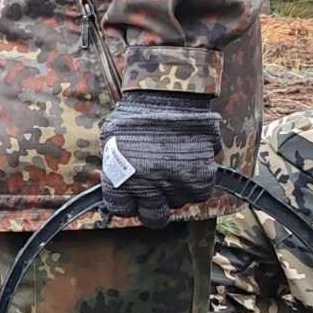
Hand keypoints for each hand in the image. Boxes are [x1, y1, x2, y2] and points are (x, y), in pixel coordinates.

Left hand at [98, 90, 222, 228]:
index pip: (122, 210)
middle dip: (154, 208)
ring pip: (178, 202)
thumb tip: (116, 180)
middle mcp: (147, 188)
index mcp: (121, 181)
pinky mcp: (199, 176)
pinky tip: (190, 165)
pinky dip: (197, 182)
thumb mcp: (112, 141)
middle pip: (153, 217)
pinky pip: (201, 192)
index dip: (128, 202)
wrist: (167, 95)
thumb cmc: (136, 114)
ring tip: (174, 167)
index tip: (132, 195)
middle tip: (157, 193)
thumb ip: (114, 166)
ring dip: (176, 189)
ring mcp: (174, 184)